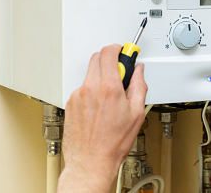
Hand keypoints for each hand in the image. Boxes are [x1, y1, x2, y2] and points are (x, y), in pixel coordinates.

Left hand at [58, 44, 147, 192]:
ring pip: (90, 74)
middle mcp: (90, 89)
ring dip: (101, 77)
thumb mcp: (136, 113)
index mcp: (109, 89)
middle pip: (97, 58)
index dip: (118, 48)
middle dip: (110, 59)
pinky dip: (92, 90)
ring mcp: (77, 95)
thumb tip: (139, 72)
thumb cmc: (112, 143)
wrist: (91, 161)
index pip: (109, 53)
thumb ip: (139, 86)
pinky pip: (82, 88)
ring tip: (110, 96)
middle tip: (120, 71)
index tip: (124, 51)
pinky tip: (99, 106)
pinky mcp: (70, 103)